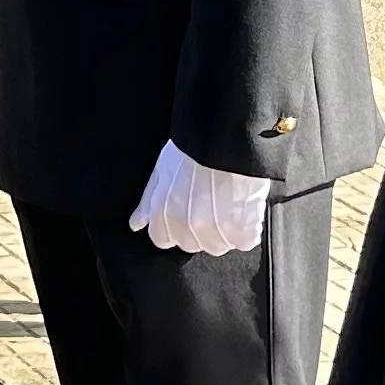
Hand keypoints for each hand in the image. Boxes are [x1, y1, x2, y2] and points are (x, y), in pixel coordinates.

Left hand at [127, 141, 269, 255]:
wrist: (228, 138)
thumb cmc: (195, 149)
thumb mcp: (162, 171)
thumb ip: (147, 203)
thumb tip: (136, 224)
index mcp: (164, 215)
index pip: (163, 239)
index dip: (175, 227)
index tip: (187, 213)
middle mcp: (187, 228)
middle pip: (192, 244)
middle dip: (200, 230)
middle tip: (212, 204)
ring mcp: (215, 232)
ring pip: (219, 245)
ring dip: (225, 231)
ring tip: (230, 204)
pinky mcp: (242, 231)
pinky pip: (245, 242)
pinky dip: (248, 229)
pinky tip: (245, 208)